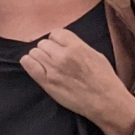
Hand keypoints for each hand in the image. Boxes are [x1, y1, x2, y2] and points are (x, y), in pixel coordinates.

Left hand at [19, 26, 134, 134]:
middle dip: (47, 49)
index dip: (56, 40)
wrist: (105, 102)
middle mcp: (63, 56)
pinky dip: (28, 63)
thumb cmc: (104, 80)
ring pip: (34, 53)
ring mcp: (53, 69)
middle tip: (53, 58)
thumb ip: (78, 46)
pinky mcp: (46, 82)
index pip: (56, 33)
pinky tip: (33, 65)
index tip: (58, 47)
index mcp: (77, 47)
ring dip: (38, 57)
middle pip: (43, 43)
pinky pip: (28, 65)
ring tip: (46, 64)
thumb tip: (64, 43)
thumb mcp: (95, 55)